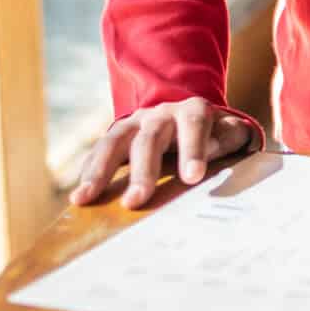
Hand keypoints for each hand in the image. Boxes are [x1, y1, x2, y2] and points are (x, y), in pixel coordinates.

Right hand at [69, 98, 254, 209]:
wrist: (188, 117)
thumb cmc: (214, 133)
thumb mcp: (230, 132)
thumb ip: (230, 136)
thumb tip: (215, 147)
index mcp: (193, 111)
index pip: (194, 124)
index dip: (193, 149)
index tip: (193, 177)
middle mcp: (161, 114)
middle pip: (150, 138)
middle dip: (143, 170)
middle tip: (137, 200)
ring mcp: (134, 124)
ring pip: (115, 142)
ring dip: (100, 171)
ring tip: (86, 198)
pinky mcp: (116, 136)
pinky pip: (97, 152)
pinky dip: (87, 172)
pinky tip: (79, 196)